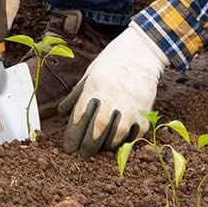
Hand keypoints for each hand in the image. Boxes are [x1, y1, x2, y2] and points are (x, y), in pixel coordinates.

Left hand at [58, 25, 165, 156]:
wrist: (140, 53)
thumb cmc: (111, 63)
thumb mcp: (90, 74)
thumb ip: (77, 94)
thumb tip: (63, 114)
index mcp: (95, 87)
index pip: (80, 118)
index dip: (72, 136)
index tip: (68, 148)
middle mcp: (112, 99)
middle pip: (96, 132)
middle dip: (87, 146)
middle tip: (83, 153)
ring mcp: (130, 108)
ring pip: (115, 138)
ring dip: (105, 145)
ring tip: (100, 146)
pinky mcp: (145, 114)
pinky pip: (133, 137)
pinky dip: (125, 142)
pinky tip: (118, 141)